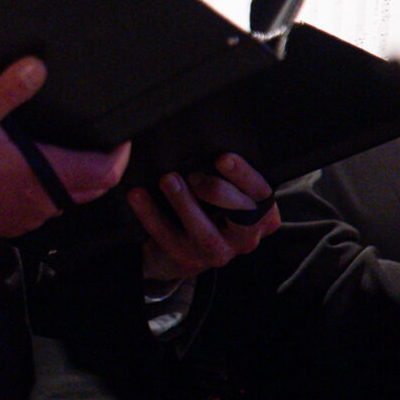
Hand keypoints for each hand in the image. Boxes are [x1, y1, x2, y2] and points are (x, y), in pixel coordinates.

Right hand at [0, 57, 127, 239]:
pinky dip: (47, 192)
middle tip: (101, 147)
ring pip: (65, 202)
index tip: (120, 139)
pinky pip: (40, 210)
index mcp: (39, 177)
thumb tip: (35, 68)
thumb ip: (7, 90)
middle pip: (91, 191)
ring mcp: (22, 217)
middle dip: (102, 167)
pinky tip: (28, 176)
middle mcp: (37, 203)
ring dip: (74, 181)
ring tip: (66, 155)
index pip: (103, 173)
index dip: (119, 154)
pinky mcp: (5, 224)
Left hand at [134, 153, 281, 284]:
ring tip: (167, 180)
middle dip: (218, 191)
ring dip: (185, 203)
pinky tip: (138, 195)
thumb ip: (225, 172)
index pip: (261, 193)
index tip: (223, 158)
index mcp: (260, 215)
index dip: (244, 175)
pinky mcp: (188, 260)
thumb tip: (208, 139)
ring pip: (205, 232)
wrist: (176, 249)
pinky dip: (151, 215)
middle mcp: (244, 237)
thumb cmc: (206, 207)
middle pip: (242, 216)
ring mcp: (217, 252)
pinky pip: (168, 237)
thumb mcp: (223, 189)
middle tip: (193, 174)